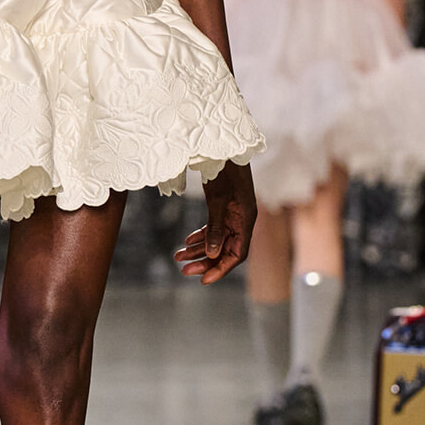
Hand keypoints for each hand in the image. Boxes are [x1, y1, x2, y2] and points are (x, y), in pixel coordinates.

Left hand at [174, 163, 255, 283]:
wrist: (225, 144)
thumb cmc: (225, 168)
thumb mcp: (218, 199)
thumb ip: (216, 227)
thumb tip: (211, 254)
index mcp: (246, 219)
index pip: (237, 254)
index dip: (221, 269)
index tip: (202, 280)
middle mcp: (242, 219)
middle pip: (225, 250)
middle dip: (205, 262)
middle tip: (183, 270)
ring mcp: (233, 214)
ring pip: (217, 240)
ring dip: (198, 250)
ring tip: (178, 257)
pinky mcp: (224, 207)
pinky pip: (213, 228)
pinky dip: (201, 236)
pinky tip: (187, 242)